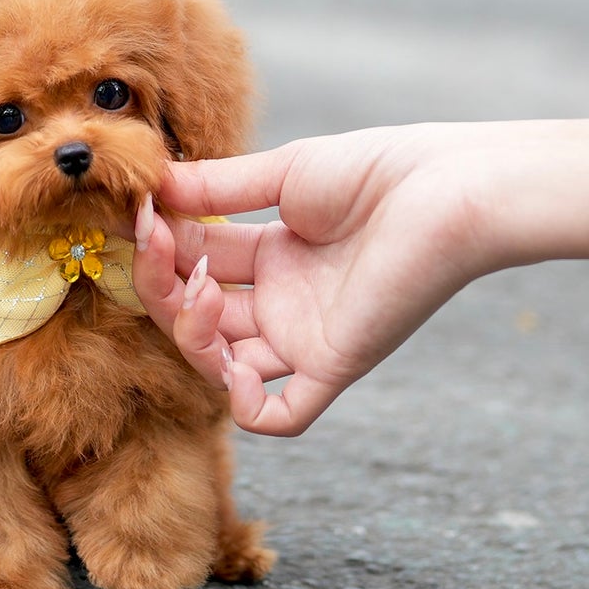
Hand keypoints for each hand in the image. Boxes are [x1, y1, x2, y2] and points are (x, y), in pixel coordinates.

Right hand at [132, 127, 495, 436]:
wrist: (448, 190)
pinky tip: (233, 365)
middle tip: (157, 244)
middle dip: (163, 286)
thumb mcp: (284, 174)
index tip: (140, 211)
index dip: (160, 247)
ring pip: (221, 367)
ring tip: (198, 285)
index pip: (194, 264)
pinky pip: (282, 416)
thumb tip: (151, 187)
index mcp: (273, 256)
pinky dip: (248, 407)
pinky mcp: (335, 365)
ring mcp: (305, 338)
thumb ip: (216, 188)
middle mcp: (284, 303)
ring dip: (191, 334)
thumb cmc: (377, 171)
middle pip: (197, 317)